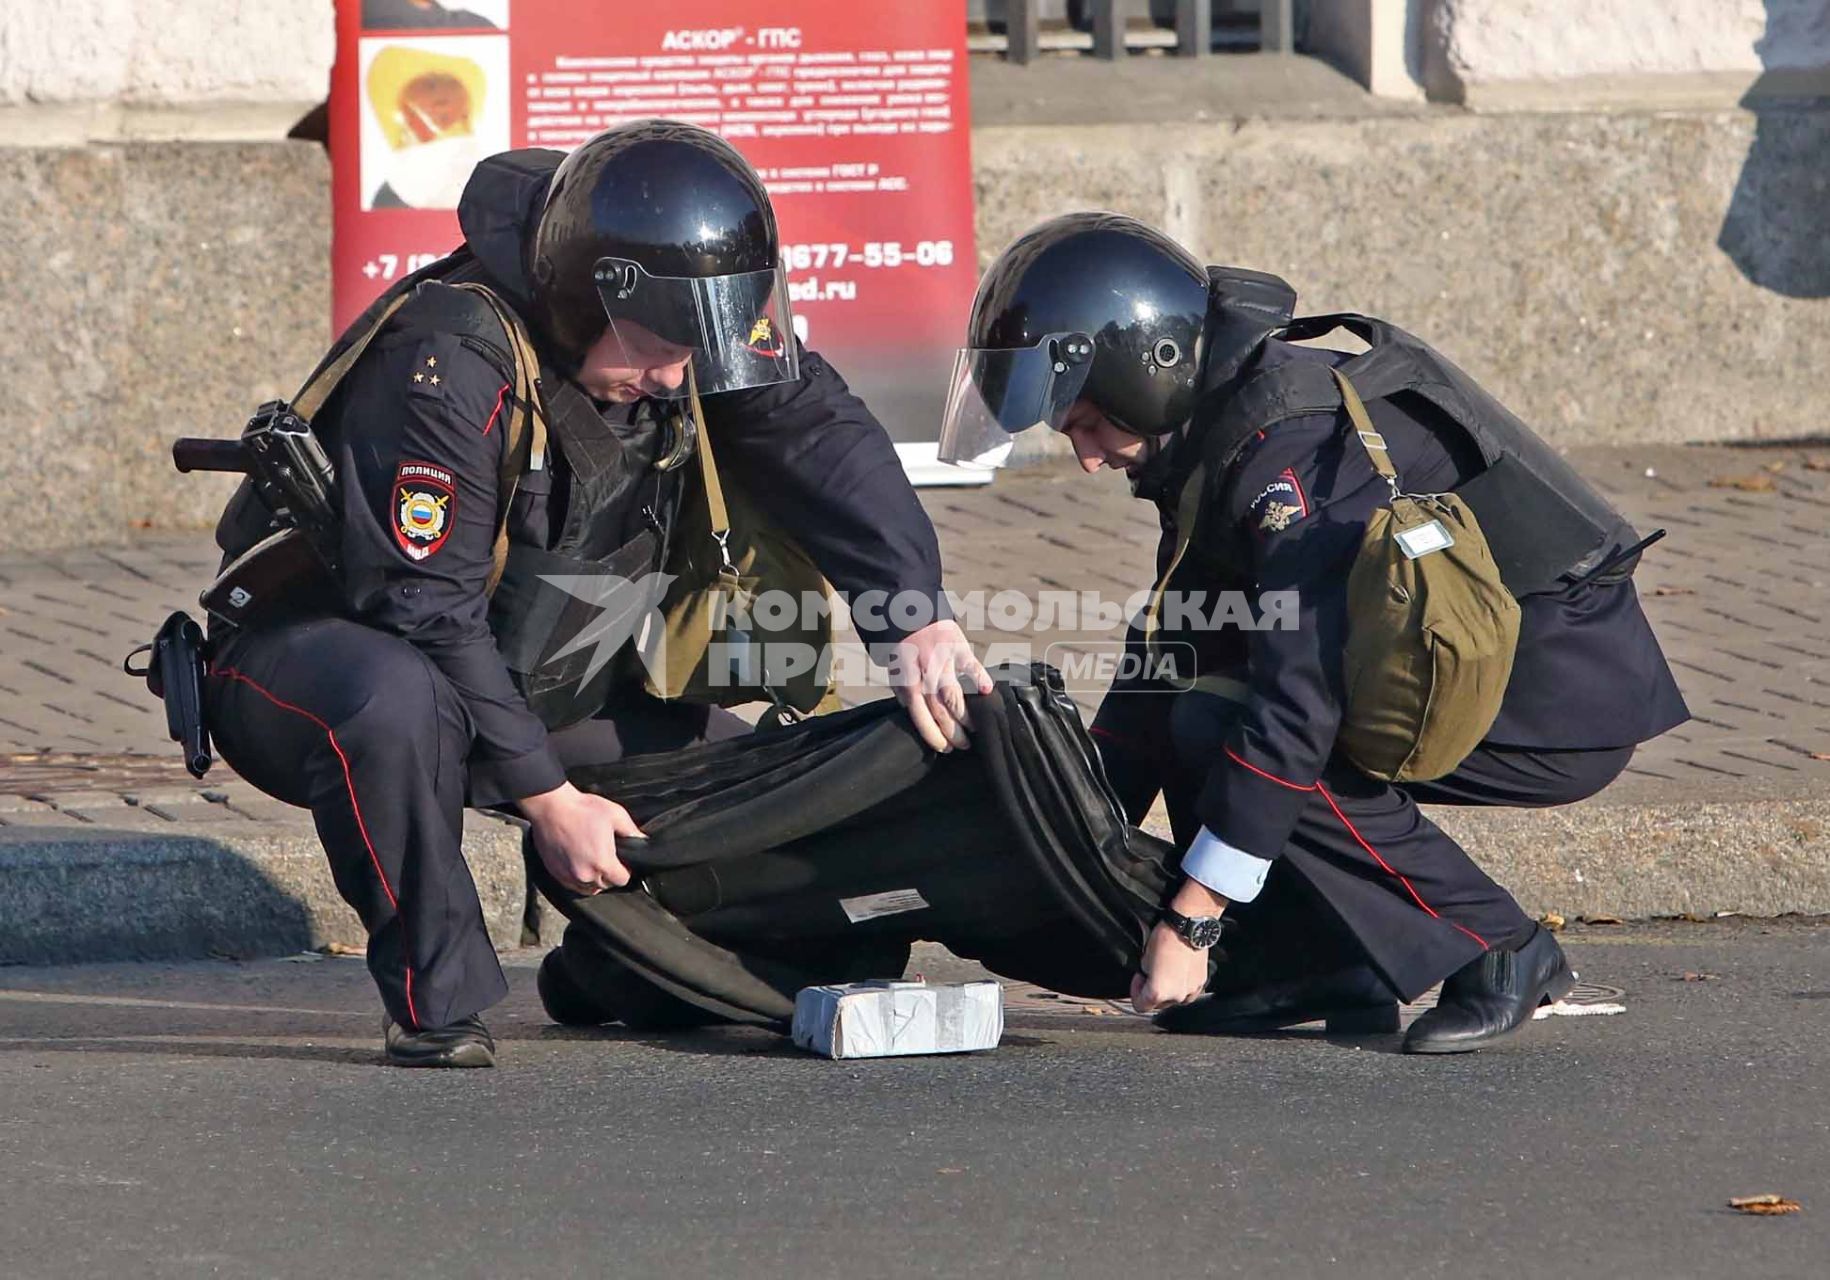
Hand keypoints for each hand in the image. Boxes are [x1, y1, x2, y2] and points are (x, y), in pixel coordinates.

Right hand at [519, 781, 639, 895]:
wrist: (551, 807)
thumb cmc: (581, 809)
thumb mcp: (615, 814)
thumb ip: (632, 831)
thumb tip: (642, 840)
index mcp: (603, 863)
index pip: (622, 880)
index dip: (626, 871)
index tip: (622, 861)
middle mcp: (586, 875)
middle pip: (606, 885)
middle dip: (610, 874)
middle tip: (607, 857)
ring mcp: (569, 876)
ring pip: (589, 888)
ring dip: (594, 879)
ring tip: (593, 861)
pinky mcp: (556, 873)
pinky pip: (572, 885)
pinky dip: (578, 878)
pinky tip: (579, 863)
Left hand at [888, 619, 993, 752]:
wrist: (908, 608)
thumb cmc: (902, 644)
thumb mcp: (894, 669)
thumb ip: (903, 691)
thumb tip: (913, 712)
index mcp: (907, 681)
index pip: (920, 715)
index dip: (932, 735)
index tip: (944, 748)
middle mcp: (924, 674)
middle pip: (940, 711)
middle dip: (953, 733)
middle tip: (963, 745)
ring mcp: (942, 660)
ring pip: (955, 696)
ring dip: (967, 717)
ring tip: (976, 729)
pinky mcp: (958, 646)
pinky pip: (971, 665)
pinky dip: (981, 678)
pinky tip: (988, 692)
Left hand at [1130, 879, 1229, 1012]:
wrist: (1188, 928)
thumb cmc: (1166, 940)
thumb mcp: (1144, 959)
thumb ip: (1144, 977)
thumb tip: (1147, 979)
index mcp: (1157, 993)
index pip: (1140, 1006)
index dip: (1136, 992)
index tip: (1139, 979)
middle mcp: (1176, 997)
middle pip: (1159, 1004)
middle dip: (1153, 991)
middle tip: (1151, 973)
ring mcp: (1191, 992)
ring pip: (1174, 998)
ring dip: (1169, 989)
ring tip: (1167, 970)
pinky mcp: (1201, 983)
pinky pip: (1188, 991)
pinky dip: (1182, 984)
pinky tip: (1179, 970)